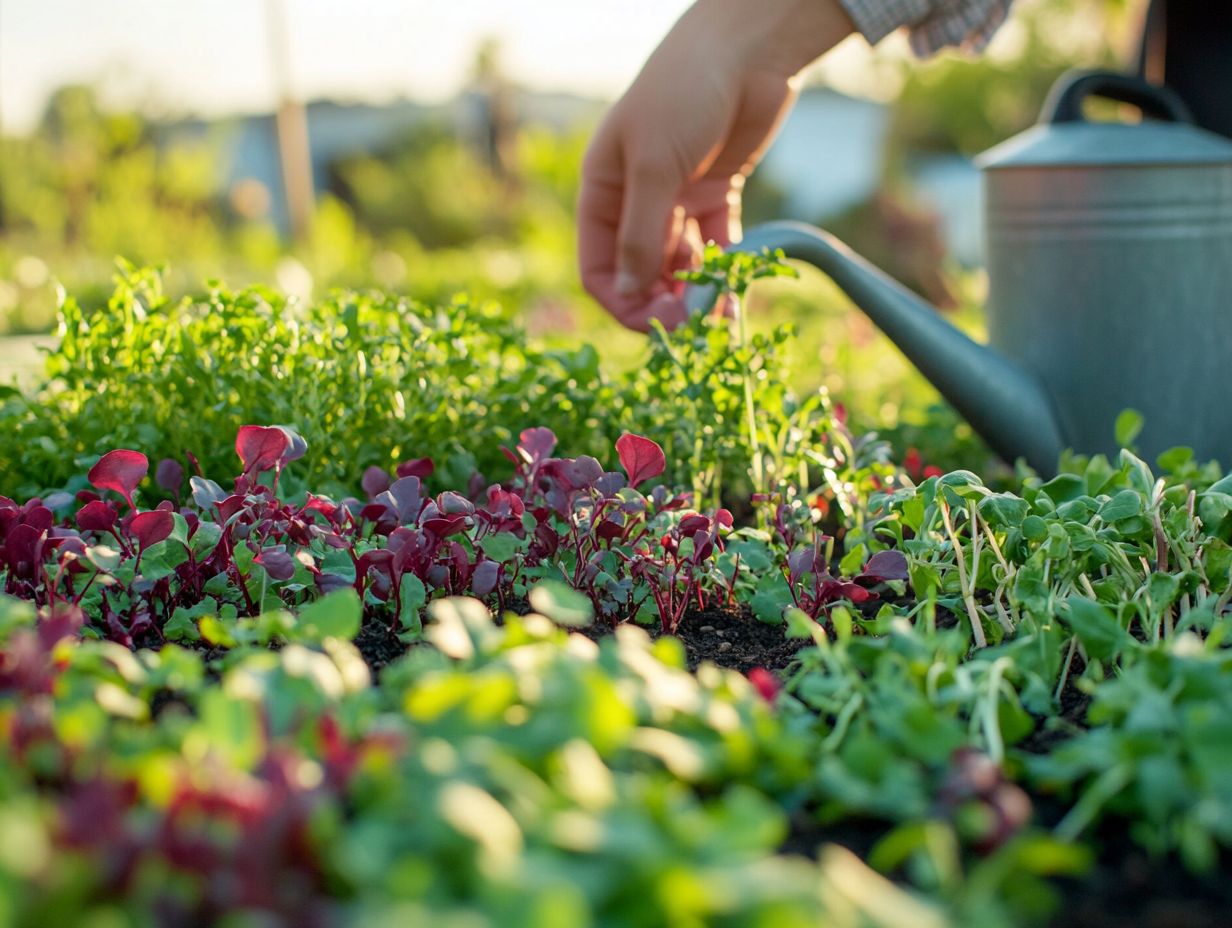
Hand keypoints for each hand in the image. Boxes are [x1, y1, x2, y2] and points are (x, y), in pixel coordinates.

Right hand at [577, 0, 852, 331]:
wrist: (745, 48)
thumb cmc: (684, 92)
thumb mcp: (653, 165)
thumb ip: (640, 233)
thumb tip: (627, 292)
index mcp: (602, 190)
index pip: (599, 267)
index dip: (622, 302)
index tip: (655, 327)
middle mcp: (635, 200)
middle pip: (640, 272)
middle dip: (663, 303)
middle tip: (694, 327)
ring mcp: (675, 199)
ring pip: (679, 265)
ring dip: (696, 292)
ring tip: (719, 313)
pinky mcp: (715, 195)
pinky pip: (714, 247)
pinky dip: (723, 269)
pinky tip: (736, 289)